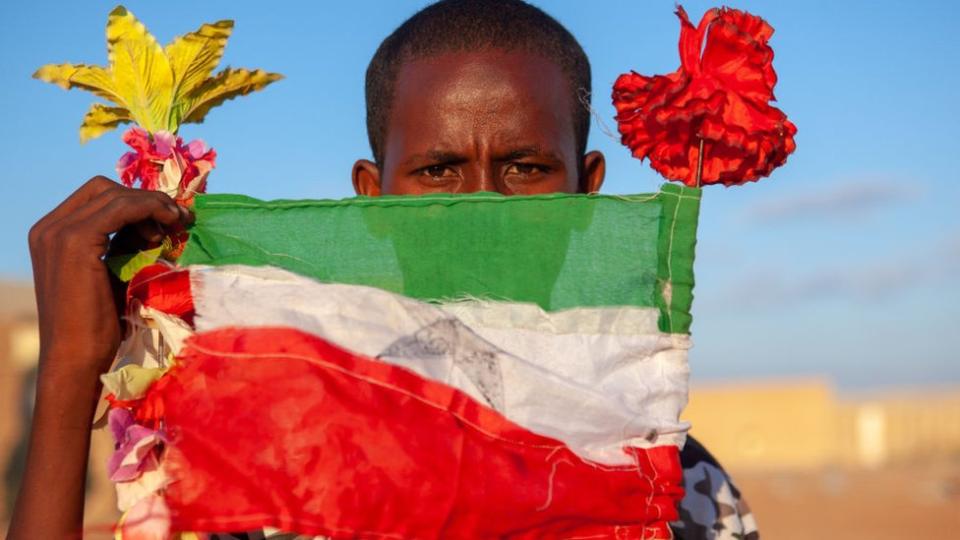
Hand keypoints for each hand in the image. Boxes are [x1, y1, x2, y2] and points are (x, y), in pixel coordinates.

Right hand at [28, 176, 191, 378]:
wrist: (77, 358)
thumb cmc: (98, 325)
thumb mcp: (112, 272)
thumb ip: (122, 244)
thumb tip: (154, 220)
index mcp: (51, 233)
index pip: (97, 196)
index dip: (135, 200)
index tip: (167, 218)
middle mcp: (48, 228)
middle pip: (104, 189)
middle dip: (145, 199)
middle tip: (176, 220)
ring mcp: (57, 232)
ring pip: (115, 195)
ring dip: (153, 204)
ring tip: (176, 227)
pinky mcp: (74, 241)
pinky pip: (121, 207)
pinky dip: (149, 208)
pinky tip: (168, 224)